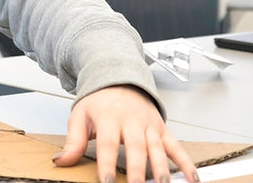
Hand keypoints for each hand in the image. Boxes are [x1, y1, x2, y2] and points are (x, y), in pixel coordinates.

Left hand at [53, 85, 198, 182]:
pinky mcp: (162, 129)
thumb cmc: (99, 102)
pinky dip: (186, 163)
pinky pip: (176, 146)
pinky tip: (192, 179)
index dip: (107, 164)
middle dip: (137, 171)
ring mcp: (149, 125)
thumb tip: (61, 161)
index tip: (106, 182)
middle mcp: (131, 121)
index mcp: (109, 117)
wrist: (119, 79)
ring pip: (157, 148)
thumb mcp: (80, 116)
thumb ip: (73, 141)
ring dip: (161, 170)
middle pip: (136, 148)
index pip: (108, 143)